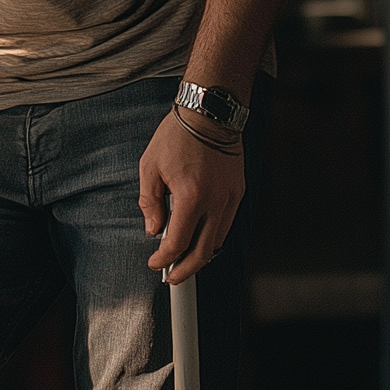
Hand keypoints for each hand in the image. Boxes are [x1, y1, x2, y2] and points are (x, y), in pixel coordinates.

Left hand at [138, 108, 243, 281]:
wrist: (210, 112)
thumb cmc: (177, 135)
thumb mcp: (150, 167)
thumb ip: (150, 203)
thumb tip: (153, 229)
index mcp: (191, 196)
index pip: (178, 242)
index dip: (164, 258)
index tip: (156, 263)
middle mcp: (216, 200)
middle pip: (204, 251)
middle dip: (187, 269)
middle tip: (173, 277)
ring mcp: (231, 196)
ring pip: (218, 239)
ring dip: (201, 254)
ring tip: (185, 260)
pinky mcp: (239, 190)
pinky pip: (227, 222)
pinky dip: (213, 235)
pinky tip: (200, 236)